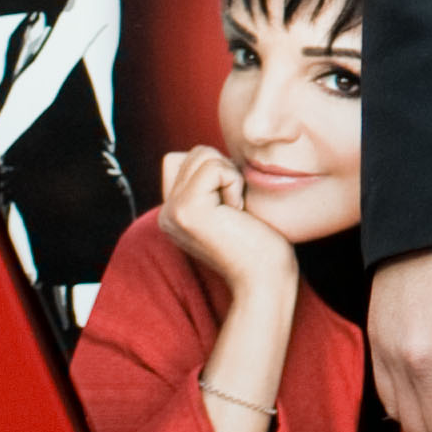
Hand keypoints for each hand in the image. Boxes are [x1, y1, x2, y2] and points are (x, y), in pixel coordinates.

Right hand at [156, 146, 300, 297]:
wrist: (265, 279)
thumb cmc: (260, 243)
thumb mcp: (228, 206)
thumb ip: (208, 183)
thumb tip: (205, 152)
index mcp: (173, 212)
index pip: (182, 158)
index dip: (216, 170)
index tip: (230, 207)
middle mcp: (166, 213)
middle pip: (195, 153)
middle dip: (226, 171)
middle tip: (235, 211)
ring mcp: (172, 212)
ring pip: (203, 155)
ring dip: (231, 177)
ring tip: (235, 212)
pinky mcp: (186, 210)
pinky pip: (215, 167)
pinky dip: (234, 183)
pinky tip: (237, 213)